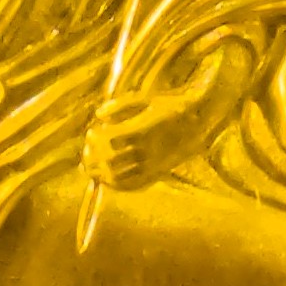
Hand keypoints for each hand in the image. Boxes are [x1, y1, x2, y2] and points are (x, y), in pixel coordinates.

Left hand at [80, 42, 247, 192]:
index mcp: (143, 130)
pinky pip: (134, 185)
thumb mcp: (146, 99)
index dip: (96, 139)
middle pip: (111, 161)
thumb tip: (98, 115)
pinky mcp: (158, 173)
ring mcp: (152, 165)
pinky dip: (117, 186)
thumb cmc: (170, 106)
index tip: (91, 133)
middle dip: (94, 158)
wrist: (199, 120)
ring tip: (90, 169)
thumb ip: (120, 105)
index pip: (110, 140)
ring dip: (101, 174)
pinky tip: (107, 182)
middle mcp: (147, 151)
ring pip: (120, 177)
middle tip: (86, 153)